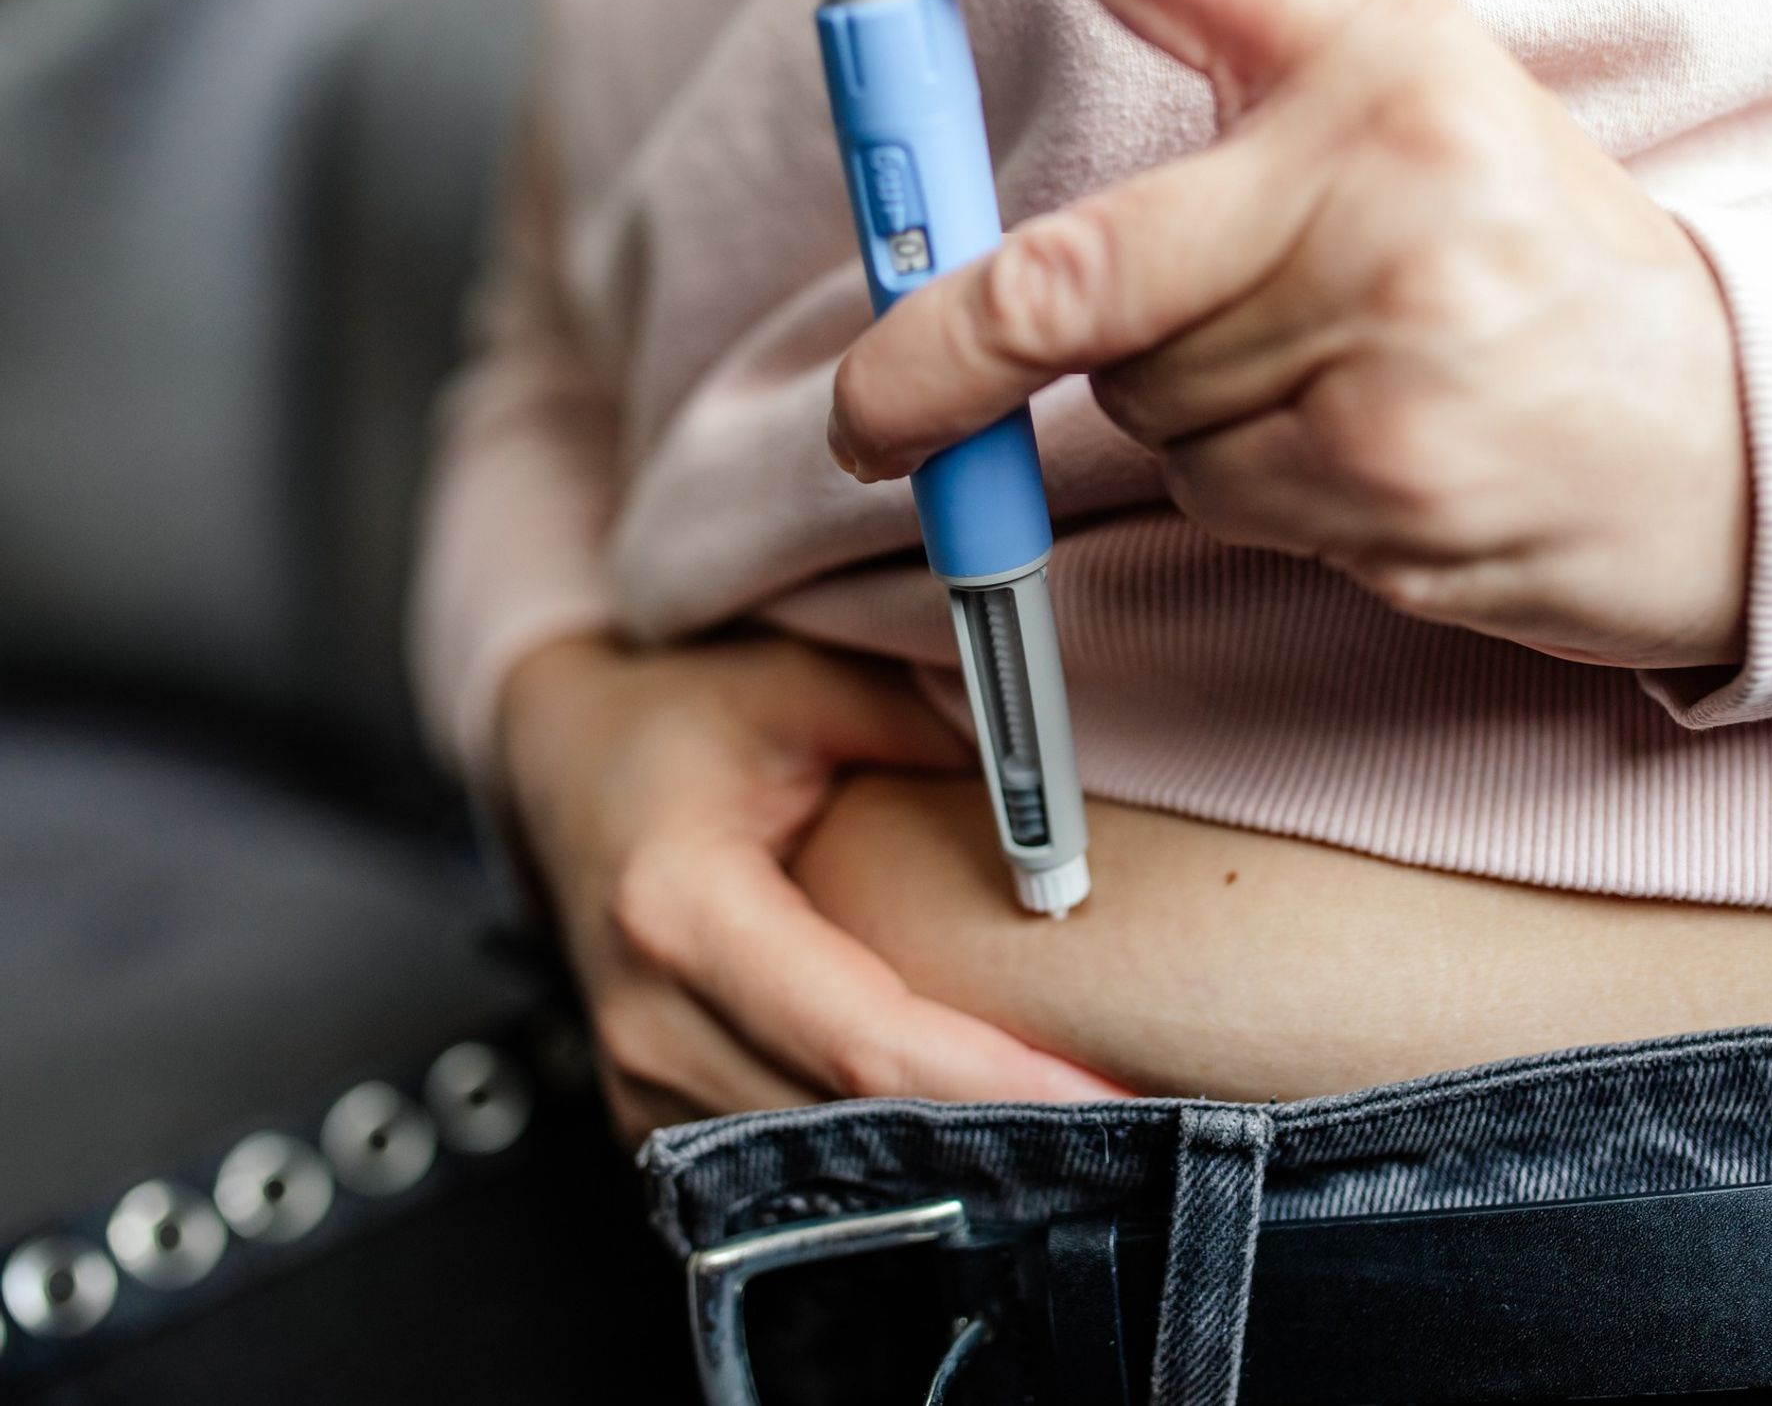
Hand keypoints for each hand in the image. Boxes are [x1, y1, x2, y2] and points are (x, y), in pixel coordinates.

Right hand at [498, 633, 1124, 1141]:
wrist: (555, 767)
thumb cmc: (675, 719)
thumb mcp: (796, 684)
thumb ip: (921, 726)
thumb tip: (1055, 800)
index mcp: (679, 912)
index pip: (863, 1042)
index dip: (993, 1084)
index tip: (1109, 1095)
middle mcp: (650, 1024)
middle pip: (853, 1129)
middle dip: (998, 1139)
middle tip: (1135, 1132)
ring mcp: (642, 1088)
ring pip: (825, 1170)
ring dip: (951, 1164)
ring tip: (1081, 1140)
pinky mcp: (655, 1119)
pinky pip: (789, 1165)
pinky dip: (889, 1161)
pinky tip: (977, 1137)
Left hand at [755, 0, 1748, 669]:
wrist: (1721, 438)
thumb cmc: (1523, 274)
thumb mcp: (1395, 134)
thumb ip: (1209, 139)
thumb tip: (959, 224)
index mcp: (1368, 36)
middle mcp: (1375, 157)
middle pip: (1063, 273)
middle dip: (932, 364)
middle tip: (869, 417)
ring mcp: (1386, 318)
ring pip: (1136, 399)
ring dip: (1175, 415)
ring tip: (1327, 387)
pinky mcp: (1380, 465)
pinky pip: (1206, 491)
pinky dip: (1241, 490)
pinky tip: (1355, 458)